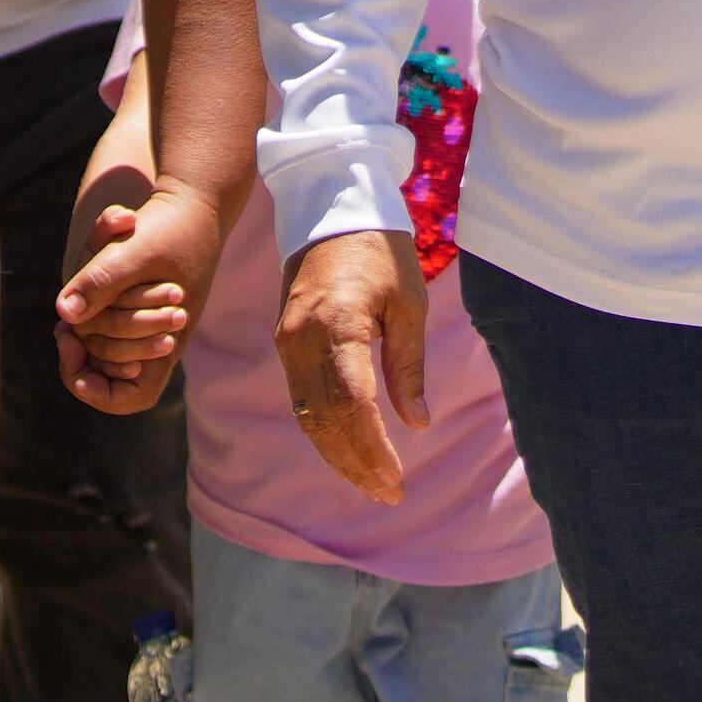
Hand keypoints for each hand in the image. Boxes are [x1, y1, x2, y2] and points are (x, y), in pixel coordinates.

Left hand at [56, 176, 220, 416]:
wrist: (195, 199)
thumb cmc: (172, 225)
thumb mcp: (135, 249)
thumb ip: (101, 281)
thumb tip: (62, 315)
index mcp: (169, 336)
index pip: (134, 395)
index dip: (99, 391)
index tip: (77, 356)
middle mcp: (162, 337)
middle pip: (114, 375)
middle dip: (81, 360)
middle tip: (62, 332)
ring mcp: (153, 322)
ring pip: (109, 352)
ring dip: (86, 337)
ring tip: (66, 318)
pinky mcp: (144, 303)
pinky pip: (110, 326)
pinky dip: (92, 314)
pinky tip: (79, 292)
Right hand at [275, 227, 425, 505]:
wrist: (332, 207)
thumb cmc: (382, 251)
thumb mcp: (409, 303)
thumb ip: (409, 365)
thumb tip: (418, 424)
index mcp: (339, 325)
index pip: (353, 405)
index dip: (374, 449)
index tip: (396, 480)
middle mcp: (303, 339)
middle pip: (326, 420)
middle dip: (357, 463)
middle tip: (388, 493)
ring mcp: (287, 341)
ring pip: (308, 416)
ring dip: (337, 455)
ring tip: (371, 484)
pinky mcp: (283, 342)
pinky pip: (300, 400)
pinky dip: (322, 431)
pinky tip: (346, 451)